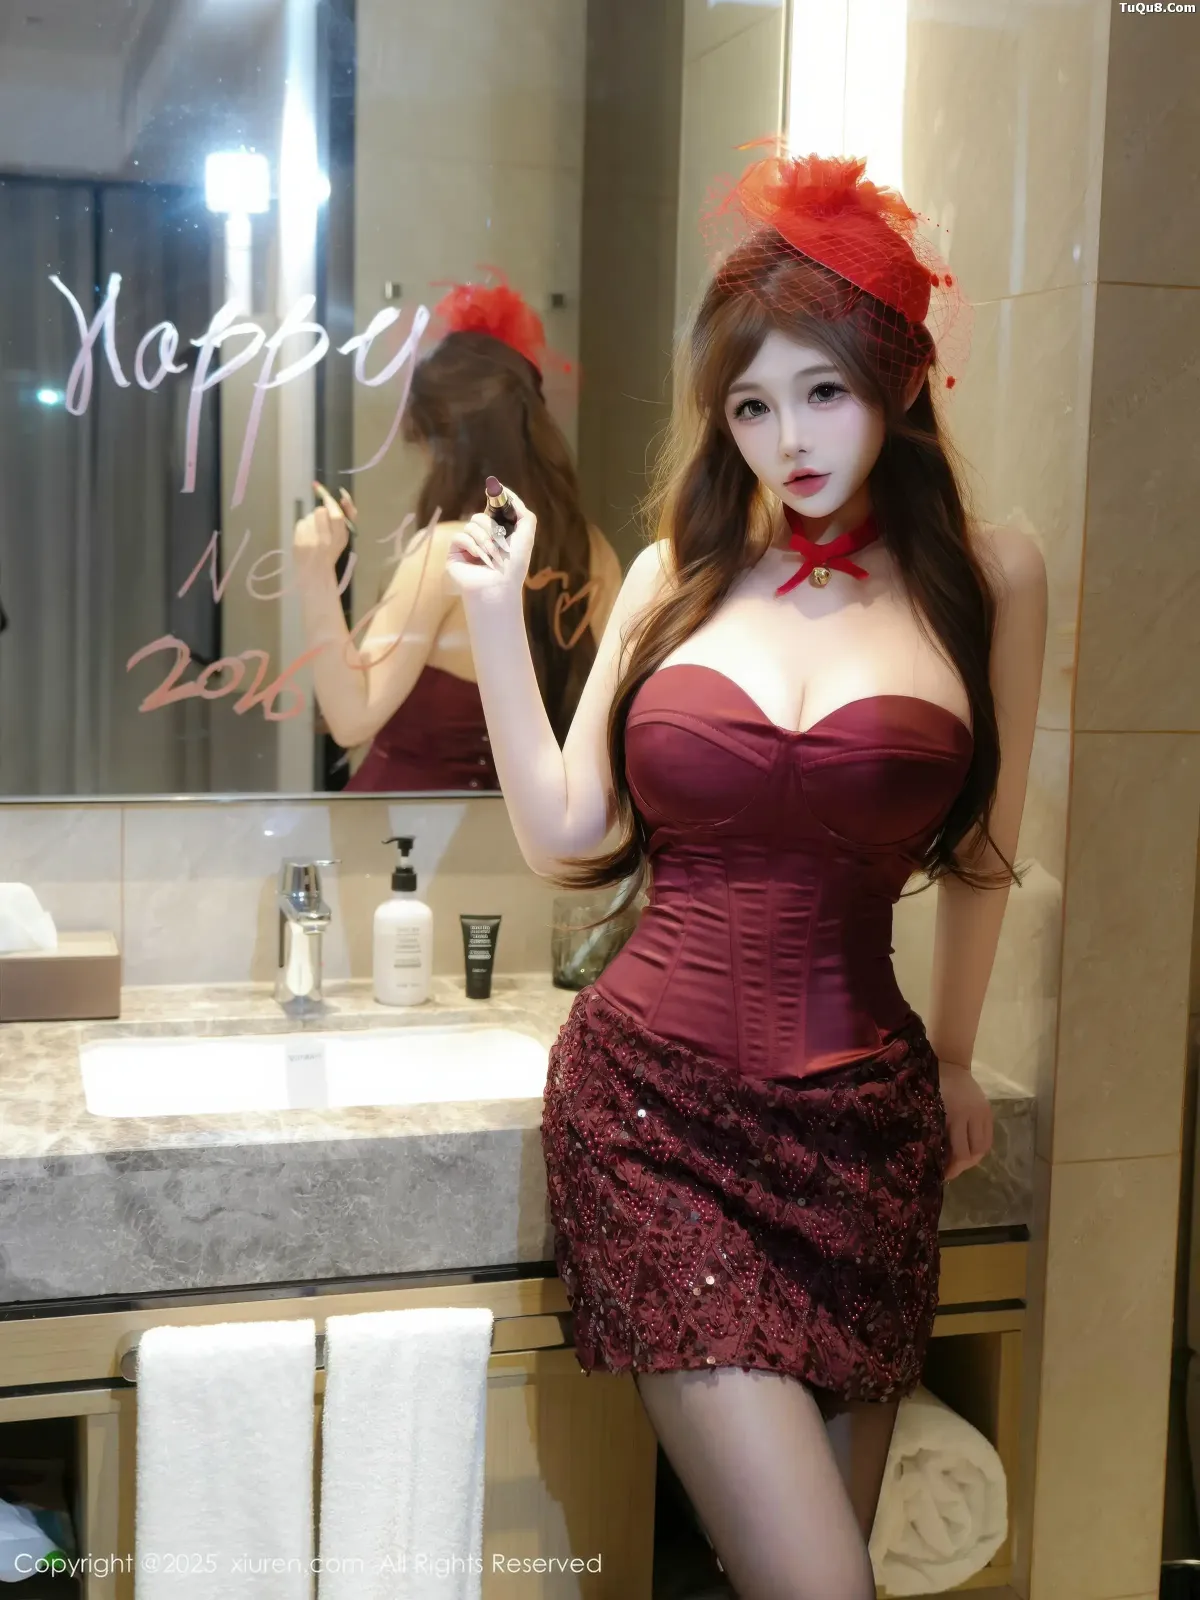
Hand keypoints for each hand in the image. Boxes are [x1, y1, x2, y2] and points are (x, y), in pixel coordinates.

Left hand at [293, 481, 353, 578]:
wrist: (315, 571)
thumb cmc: (332, 553)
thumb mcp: (344, 537)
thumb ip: (347, 518)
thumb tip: (342, 496)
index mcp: (339, 539)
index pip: (336, 516)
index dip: (332, 504)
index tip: (329, 498)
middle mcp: (324, 540)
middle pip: (320, 511)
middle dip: (322, 512)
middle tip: (323, 520)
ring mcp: (309, 541)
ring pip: (309, 516)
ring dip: (313, 520)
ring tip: (315, 532)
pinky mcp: (297, 541)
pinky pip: (301, 522)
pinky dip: (305, 526)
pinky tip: (308, 535)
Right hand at [445, 484, 535, 601]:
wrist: (498, 588)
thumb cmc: (514, 566)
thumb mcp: (526, 537)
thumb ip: (524, 514)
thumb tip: (508, 494)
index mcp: (499, 533)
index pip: (493, 510)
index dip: (494, 501)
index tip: (494, 490)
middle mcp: (483, 537)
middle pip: (481, 515)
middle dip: (492, 527)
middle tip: (500, 543)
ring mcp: (468, 545)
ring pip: (471, 524)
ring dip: (484, 539)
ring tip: (491, 556)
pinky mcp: (455, 553)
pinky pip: (460, 536)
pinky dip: (471, 545)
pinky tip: (478, 558)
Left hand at [938, 1060, 992, 1179]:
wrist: (950, 1064)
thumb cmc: (932, 1087)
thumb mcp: (930, 1110)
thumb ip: (934, 1132)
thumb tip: (934, 1159)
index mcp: (955, 1116)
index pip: (960, 1153)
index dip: (953, 1168)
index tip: (942, 1175)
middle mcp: (973, 1116)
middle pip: (974, 1153)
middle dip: (962, 1166)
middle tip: (950, 1170)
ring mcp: (983, 1114)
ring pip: (984, 1147)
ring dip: (973, 1158)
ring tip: (959, 1161)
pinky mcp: (989, 1112)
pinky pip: (988, 1137)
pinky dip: (979, 1147)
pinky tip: (968, 1149)